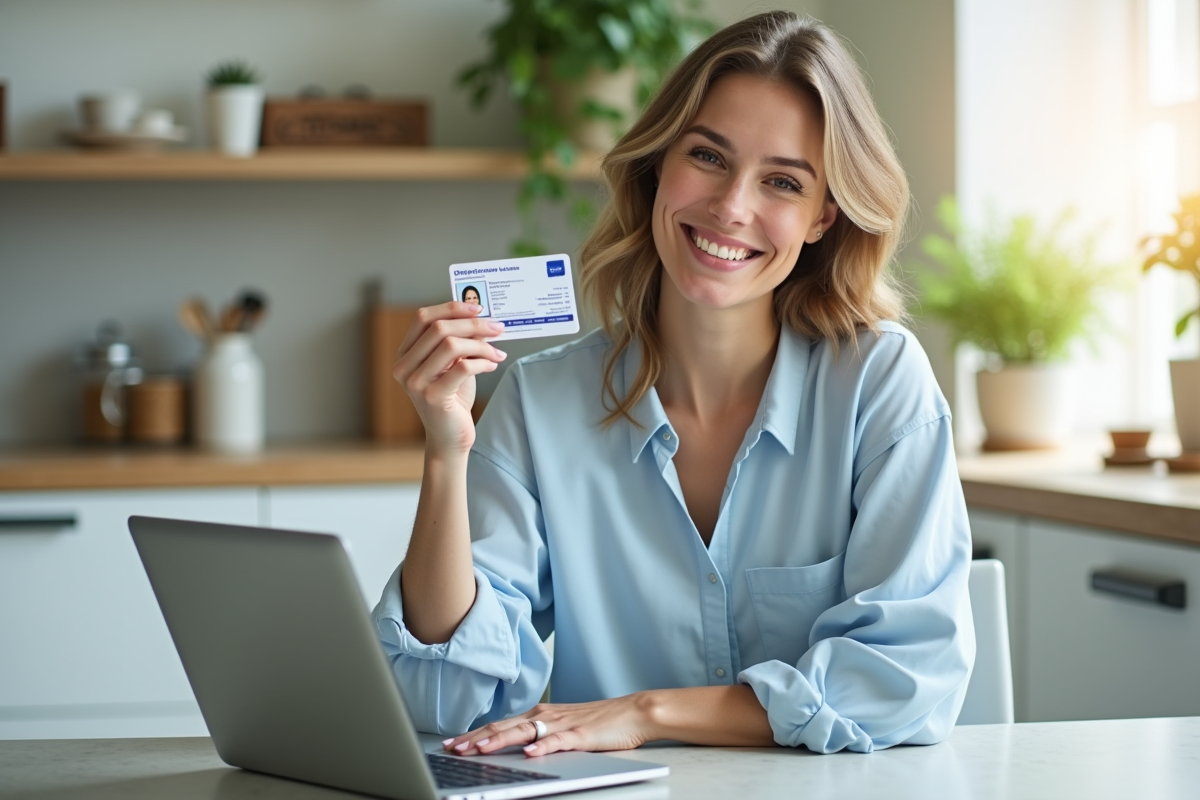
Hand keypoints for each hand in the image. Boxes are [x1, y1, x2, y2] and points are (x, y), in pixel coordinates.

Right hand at [392, 302, 505, 455]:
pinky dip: (482, 362)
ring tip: (497, 352)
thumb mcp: (453, 364)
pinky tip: (492, 365)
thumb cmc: (453, 399)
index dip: (451, 308)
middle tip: (497, 328)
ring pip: (451, 345)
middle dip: (473, 324)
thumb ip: (458, 341)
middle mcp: (404, 367)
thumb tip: (480, 317)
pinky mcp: (433, 397)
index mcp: (405, 354)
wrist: (450, 437)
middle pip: (439, 328)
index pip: (423, 317)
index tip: (478, 308)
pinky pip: (462, 367)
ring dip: (481, 345)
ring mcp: (415, 382)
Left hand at [441, 694, 657, 757]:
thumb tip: (516, 746)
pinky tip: (530, 753)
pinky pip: (558, 741)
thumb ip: (539, 734)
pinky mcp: (581, 735)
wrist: (633, 712)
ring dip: (500, 740)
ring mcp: (563, 724)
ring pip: (524, 732)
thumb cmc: (599, 721)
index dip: (474, 733)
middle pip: (504, 727)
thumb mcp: (562, 726)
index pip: (500, 724)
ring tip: (479, 748)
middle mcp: (546, 715)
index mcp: (540, 714)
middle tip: (453, 748)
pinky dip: (542, 746)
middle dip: (475, 738)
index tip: (452, 743)